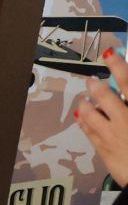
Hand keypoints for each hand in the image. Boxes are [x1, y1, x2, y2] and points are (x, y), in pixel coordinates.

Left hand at [79, 50, 127, 186]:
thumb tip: (127, 93)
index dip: (119, 67)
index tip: (110, 54)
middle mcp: (125, 121)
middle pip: (106, 97)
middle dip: (97, 86)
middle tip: (91, 79)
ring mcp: (112, 136)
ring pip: (91, 114)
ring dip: (86, 104)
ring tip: (83, 99)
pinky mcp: (104, 150)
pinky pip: (89, 132)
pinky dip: (84, 121)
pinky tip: (81, 116)